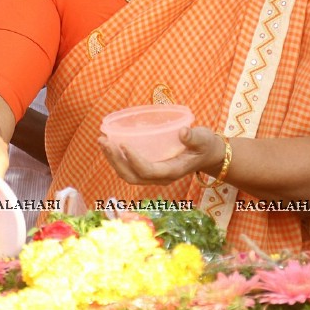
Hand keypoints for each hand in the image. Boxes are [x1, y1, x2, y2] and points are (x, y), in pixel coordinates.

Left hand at [98, 126, 223, 186]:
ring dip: (112, 160)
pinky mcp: (149, 170)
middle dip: (115, 161)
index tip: (123, 144)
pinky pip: (128, 169)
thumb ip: (194, 137)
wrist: (207, 154)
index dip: (133, 160)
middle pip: (132, 176)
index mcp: (172, 171)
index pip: (148, 171)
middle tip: (104, 141)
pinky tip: (109, 144)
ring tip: (102, 141)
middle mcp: (160, 177)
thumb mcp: (203, 139)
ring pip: (127, 174)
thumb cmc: (205, 145)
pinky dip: (116, 158)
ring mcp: (153, 175)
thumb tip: (183, 132)